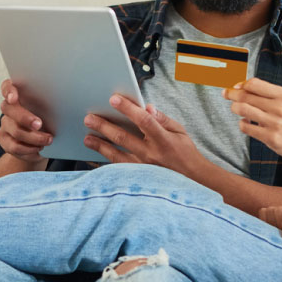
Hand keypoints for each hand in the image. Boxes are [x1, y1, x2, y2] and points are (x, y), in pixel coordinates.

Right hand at [0, 79, 52, 163]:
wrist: (41, 143)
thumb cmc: (50, 120)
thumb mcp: (53, 109)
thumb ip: (53, 102)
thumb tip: (68, 100)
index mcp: (20, 94)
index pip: (7, 87)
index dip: (9, 91)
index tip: (14, 98)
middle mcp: (9, 108)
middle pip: (8, 108)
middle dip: (24, 117)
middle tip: (39, 124)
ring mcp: (5, 124)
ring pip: (15, 130)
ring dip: (34, 137)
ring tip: (48, 140)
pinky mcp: (5, 140)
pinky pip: (15, 146)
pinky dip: (29, 149)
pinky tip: (39, 148)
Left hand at [83, 93, 211, 176]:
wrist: (194, 183)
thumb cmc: (185, 154)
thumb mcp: (180, 132)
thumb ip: (163, 119)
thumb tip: (147, 107)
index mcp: (164, 140)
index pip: (144, 120)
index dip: (128, 109)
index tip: (113, 99)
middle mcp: (151, 154)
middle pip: (123, 138)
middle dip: (104, 126)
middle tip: (89, 118)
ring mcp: (143, 169)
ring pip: (117, 156)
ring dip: (100, 146)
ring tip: (87, 138)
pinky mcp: (139, 180)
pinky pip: (118, 172)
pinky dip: (104, 165)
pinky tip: (93, 159)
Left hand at [224, 78, 281, 163]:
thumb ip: (268, 94)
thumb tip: (241, 86)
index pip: (254, 84)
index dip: (241, 84)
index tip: (235, 86)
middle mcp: (278, 107)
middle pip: (245, 96)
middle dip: (231, 94)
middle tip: (226, 94)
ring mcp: (274, 123)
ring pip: (242, 109)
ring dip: (234, 108)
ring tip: (235, 109)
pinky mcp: (270, 137)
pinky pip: (246, 127)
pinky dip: (242, 123)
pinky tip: (245, 122)